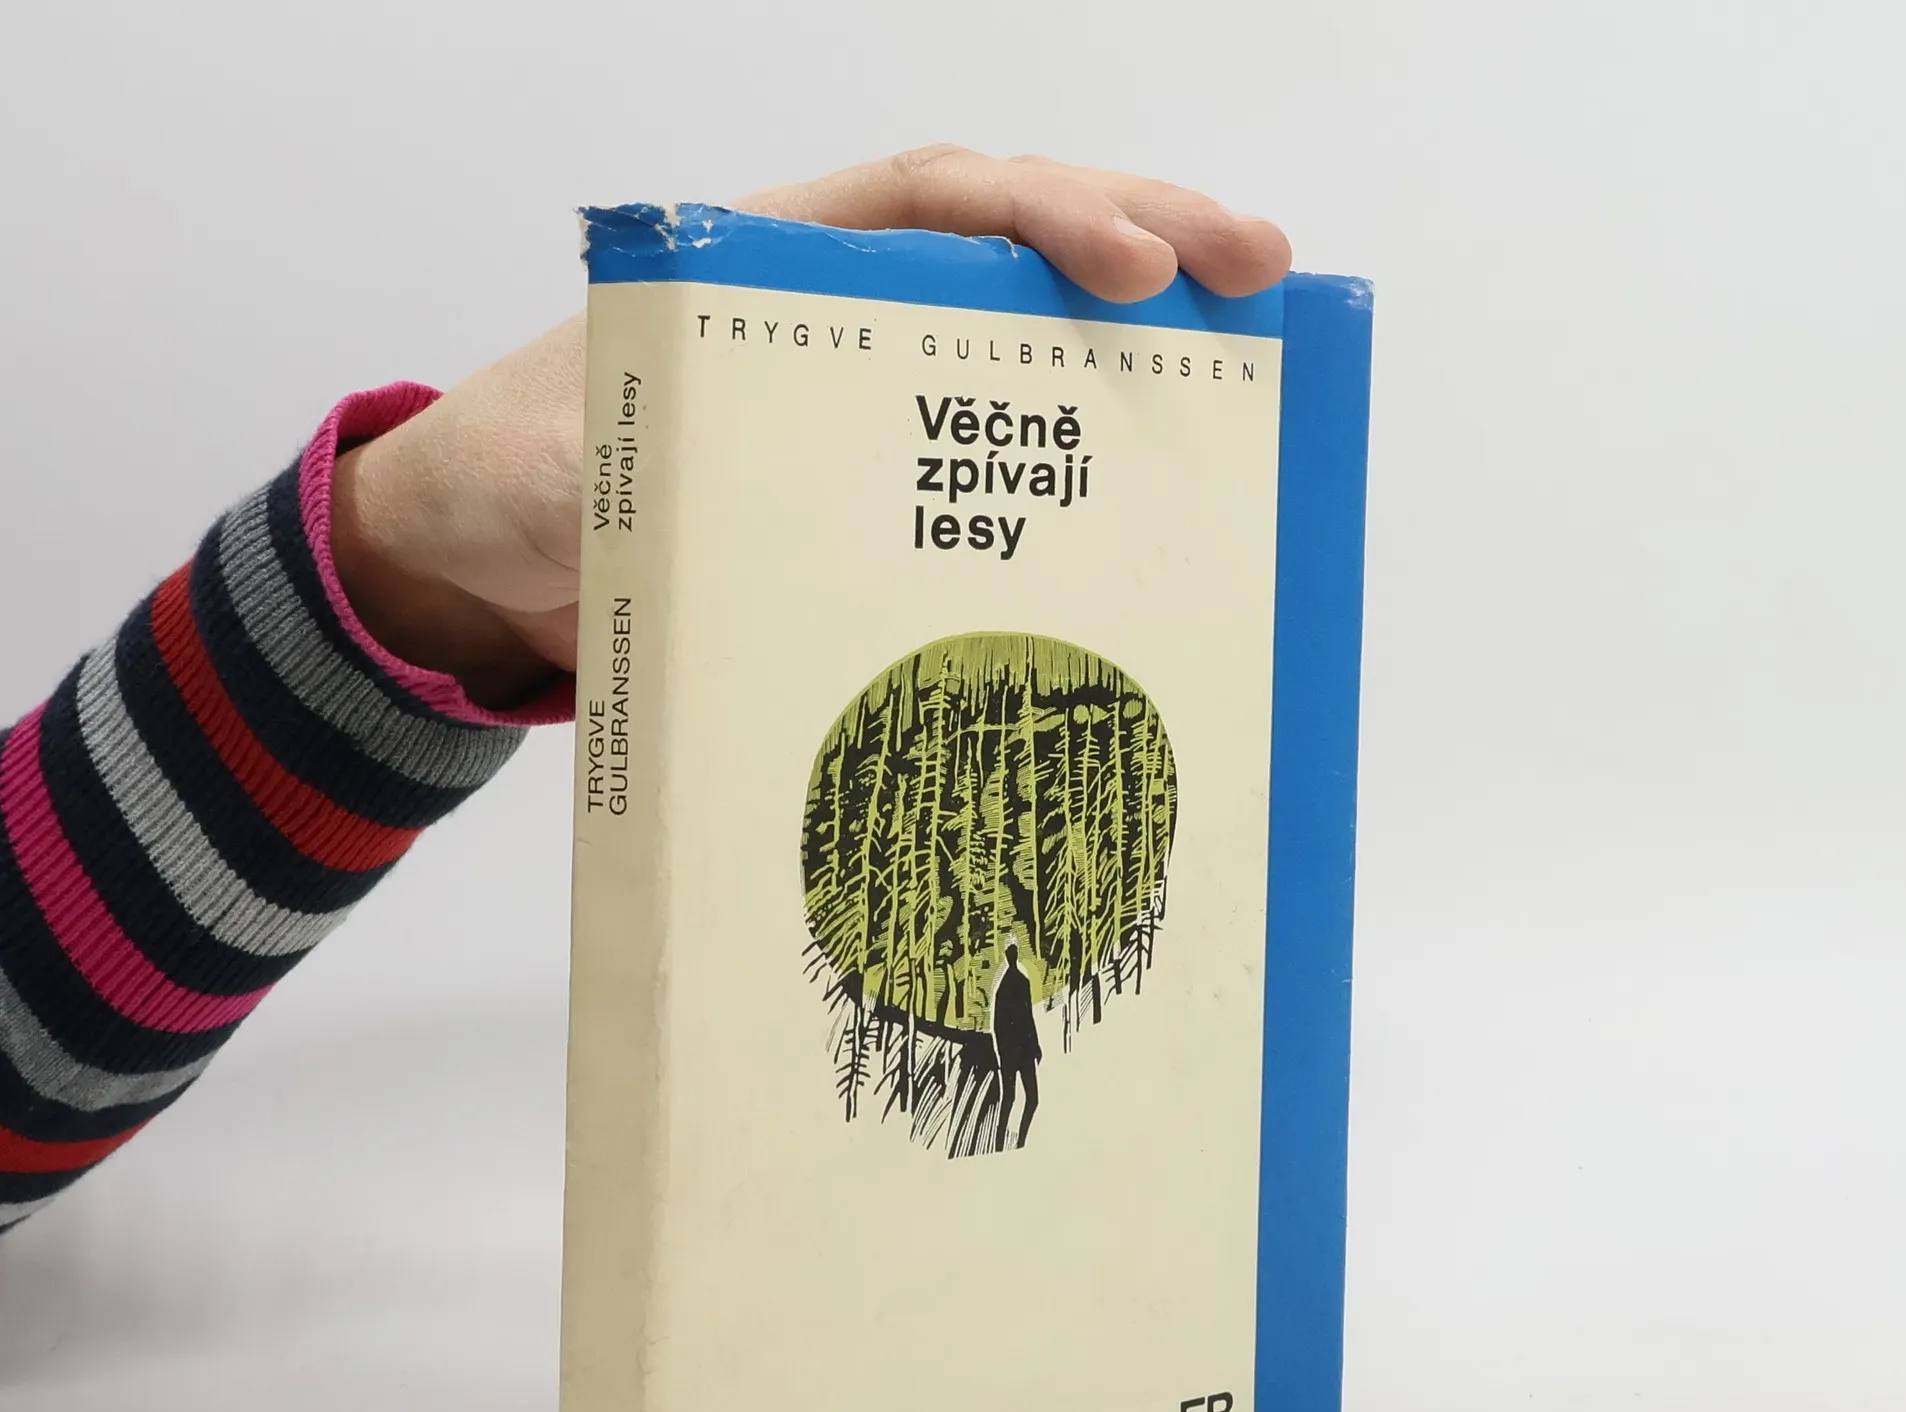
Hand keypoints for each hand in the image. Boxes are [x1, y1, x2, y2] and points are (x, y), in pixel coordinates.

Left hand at [331, 148, 1291, 708]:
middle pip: (1009, 240)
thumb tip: (676, 486)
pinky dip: (1070, 441)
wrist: (490, 556)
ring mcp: (863, 386)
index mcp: (765, 262)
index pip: (928, 202)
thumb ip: (610, 466)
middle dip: (1138, 236)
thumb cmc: (520, 478)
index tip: (1130, 268)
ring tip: (1253, 353)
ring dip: (1134, 336)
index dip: (1038, 218)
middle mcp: (835, 305)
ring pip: (1017, 331)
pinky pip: (987, 442)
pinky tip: (1151, 468)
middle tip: (1257, 265)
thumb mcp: (551, 469)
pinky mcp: (872, 472)